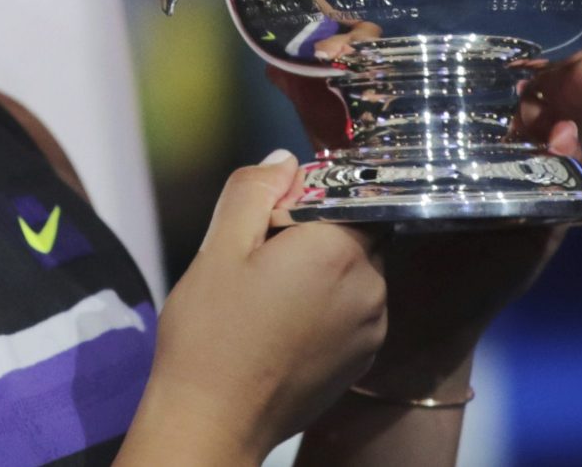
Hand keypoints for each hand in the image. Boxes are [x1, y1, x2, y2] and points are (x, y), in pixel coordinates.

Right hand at [132, 152, 388, 462]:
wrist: (214, 422)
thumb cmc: (210, 336)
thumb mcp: (220, 248)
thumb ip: (254, 190)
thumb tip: (285, 160)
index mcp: (338, 249)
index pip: (345, 192)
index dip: (304, 197)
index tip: (266, 218)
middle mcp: (370, 285)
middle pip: (352, 231)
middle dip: (312, 234)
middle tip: (259, 261)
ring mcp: (371, 327)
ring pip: (353, 272)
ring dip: (320, 272)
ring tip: (266, 300)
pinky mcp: (363, 360)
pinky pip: (352, 311)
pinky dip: (324, 308)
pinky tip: (280, 327)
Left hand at [266, 48, 581, 398]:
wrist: (390, 315)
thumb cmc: (375, 236)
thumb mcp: (350, 163)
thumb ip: (324, 118)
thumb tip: (279, 62)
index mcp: (463, 140)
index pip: (495, 84)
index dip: (505, 53)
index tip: (509, 21)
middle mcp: (499, 162)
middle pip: (538, 106)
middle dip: (557, 72)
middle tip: (572, 39)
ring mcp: (521, 196)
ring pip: (560, 144)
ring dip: (574, 108)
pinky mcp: (533, 234)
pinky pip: (561, 200)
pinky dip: (568, 169)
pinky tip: (565, 141)